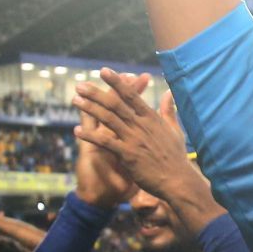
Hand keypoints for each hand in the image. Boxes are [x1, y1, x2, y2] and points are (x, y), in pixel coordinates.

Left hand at [74, 74, 220, 223]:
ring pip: (108, 119)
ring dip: (90, 109)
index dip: (116, 82)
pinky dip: (91, 136)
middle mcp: (141, 125)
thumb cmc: (176, 156)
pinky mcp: (128, 155)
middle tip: (80, 85)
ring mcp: (133, 139)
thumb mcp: (174, 129)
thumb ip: (168, 110)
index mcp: (151, 118)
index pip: (131, 95)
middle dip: (96, 93)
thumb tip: (168, 92)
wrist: (177, 180)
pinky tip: (77, 131)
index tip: (103, 71)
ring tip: (75, 101)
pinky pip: (105, 143)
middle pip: (115, 104)